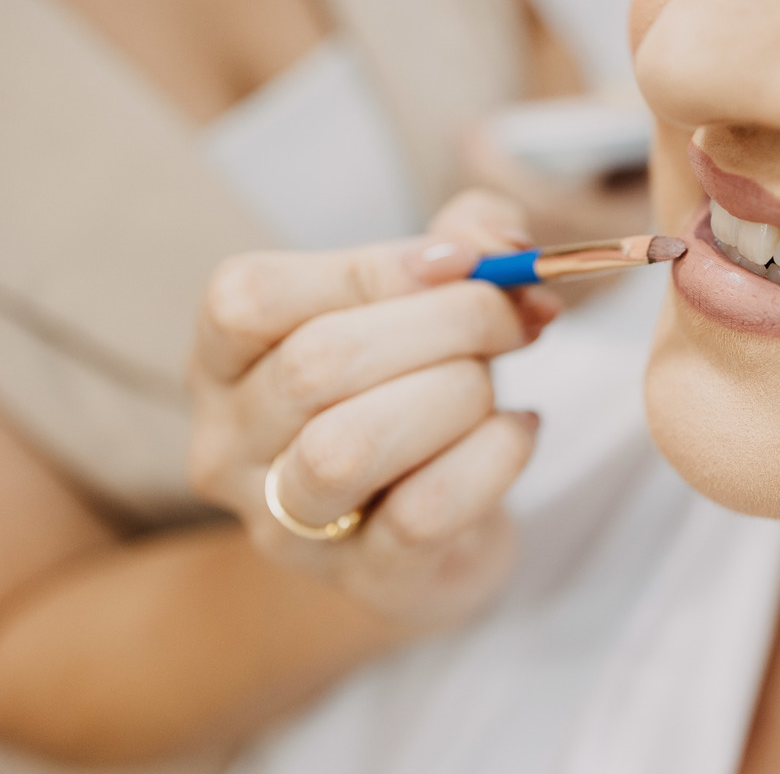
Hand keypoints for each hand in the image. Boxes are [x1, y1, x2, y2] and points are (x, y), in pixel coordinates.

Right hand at [187, 191, 561, 632]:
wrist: (432, 537)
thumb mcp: (429, 298)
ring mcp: (287, 524)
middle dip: (445, 324)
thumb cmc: (417, 392)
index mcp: (224, 361)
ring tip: (496, 387)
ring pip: (349, 447)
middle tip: (517, 319)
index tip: (468, 261)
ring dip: (458, 395)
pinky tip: (518, 431)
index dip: (371, 267)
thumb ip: (465, 238)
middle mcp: (230, 446)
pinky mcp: (364, 578)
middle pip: (315, 365)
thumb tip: (498, 243)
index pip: (253, 297)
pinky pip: (424, 514)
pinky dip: (493, 458)